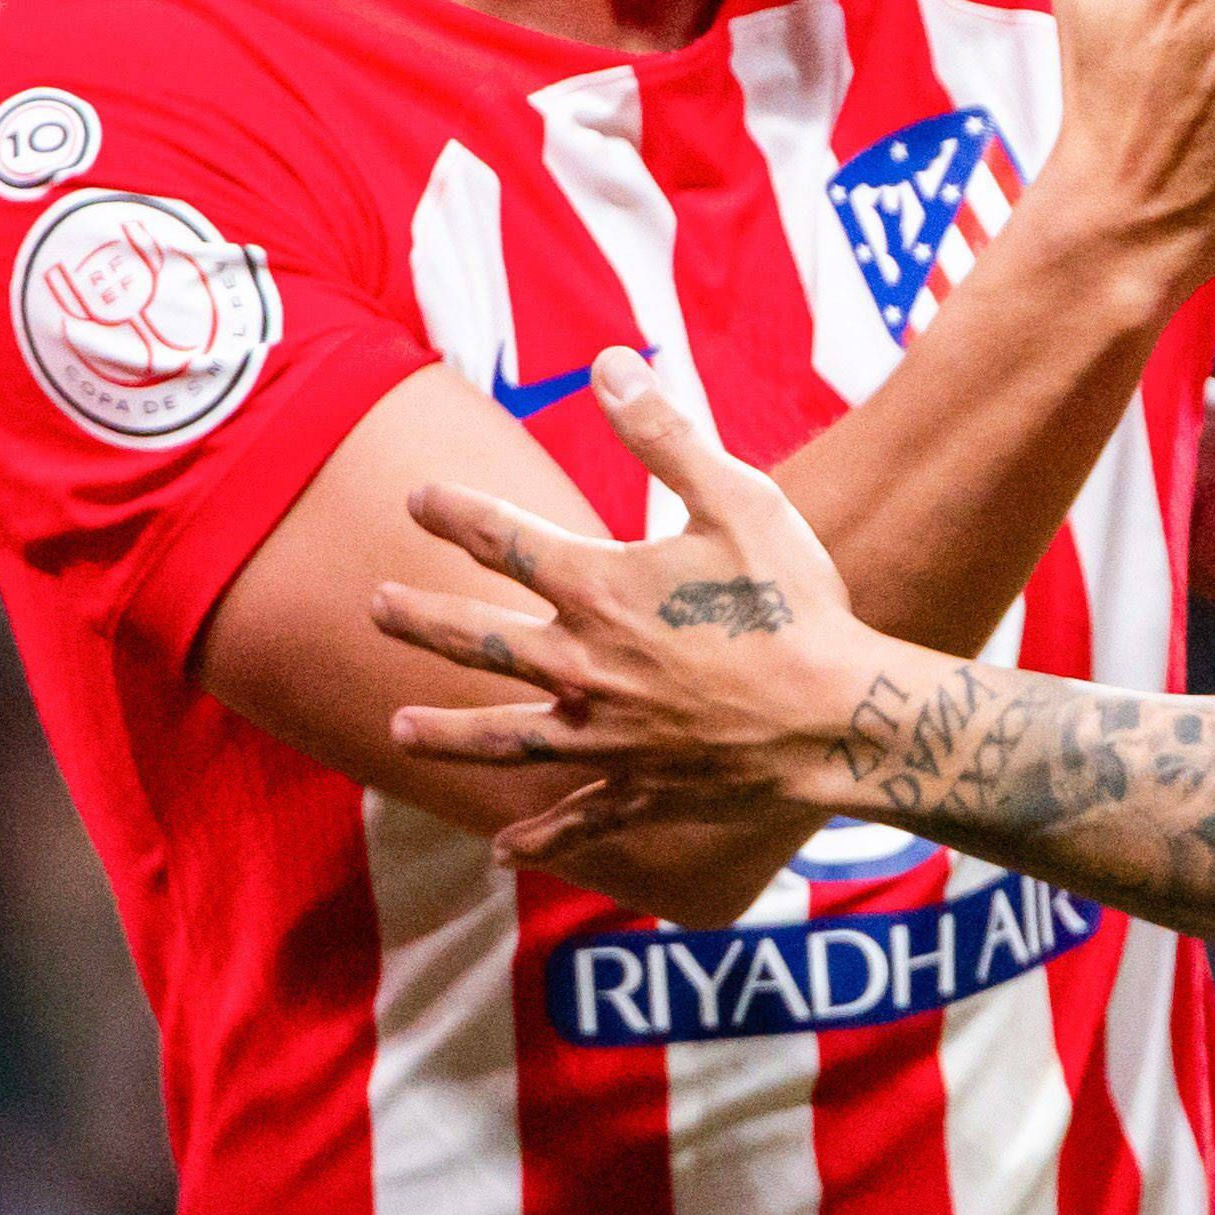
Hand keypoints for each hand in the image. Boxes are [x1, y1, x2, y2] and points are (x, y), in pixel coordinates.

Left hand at [371, 356, 885, 842]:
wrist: (837, 718)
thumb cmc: (793, 603)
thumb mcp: (737, 500)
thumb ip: (665, 435)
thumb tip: (608, 363)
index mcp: (600, 589)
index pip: (504, 540)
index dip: (454, 513)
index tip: (417, 498)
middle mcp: (584, 666)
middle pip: (481, 640)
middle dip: (423, 618)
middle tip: (377, 606)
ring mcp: (607, 737)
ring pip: (506, 738)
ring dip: (449, 734)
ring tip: (399, 732)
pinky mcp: (641, 790)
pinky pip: (579, 818)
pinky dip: (541, 838)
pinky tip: (504, 852)